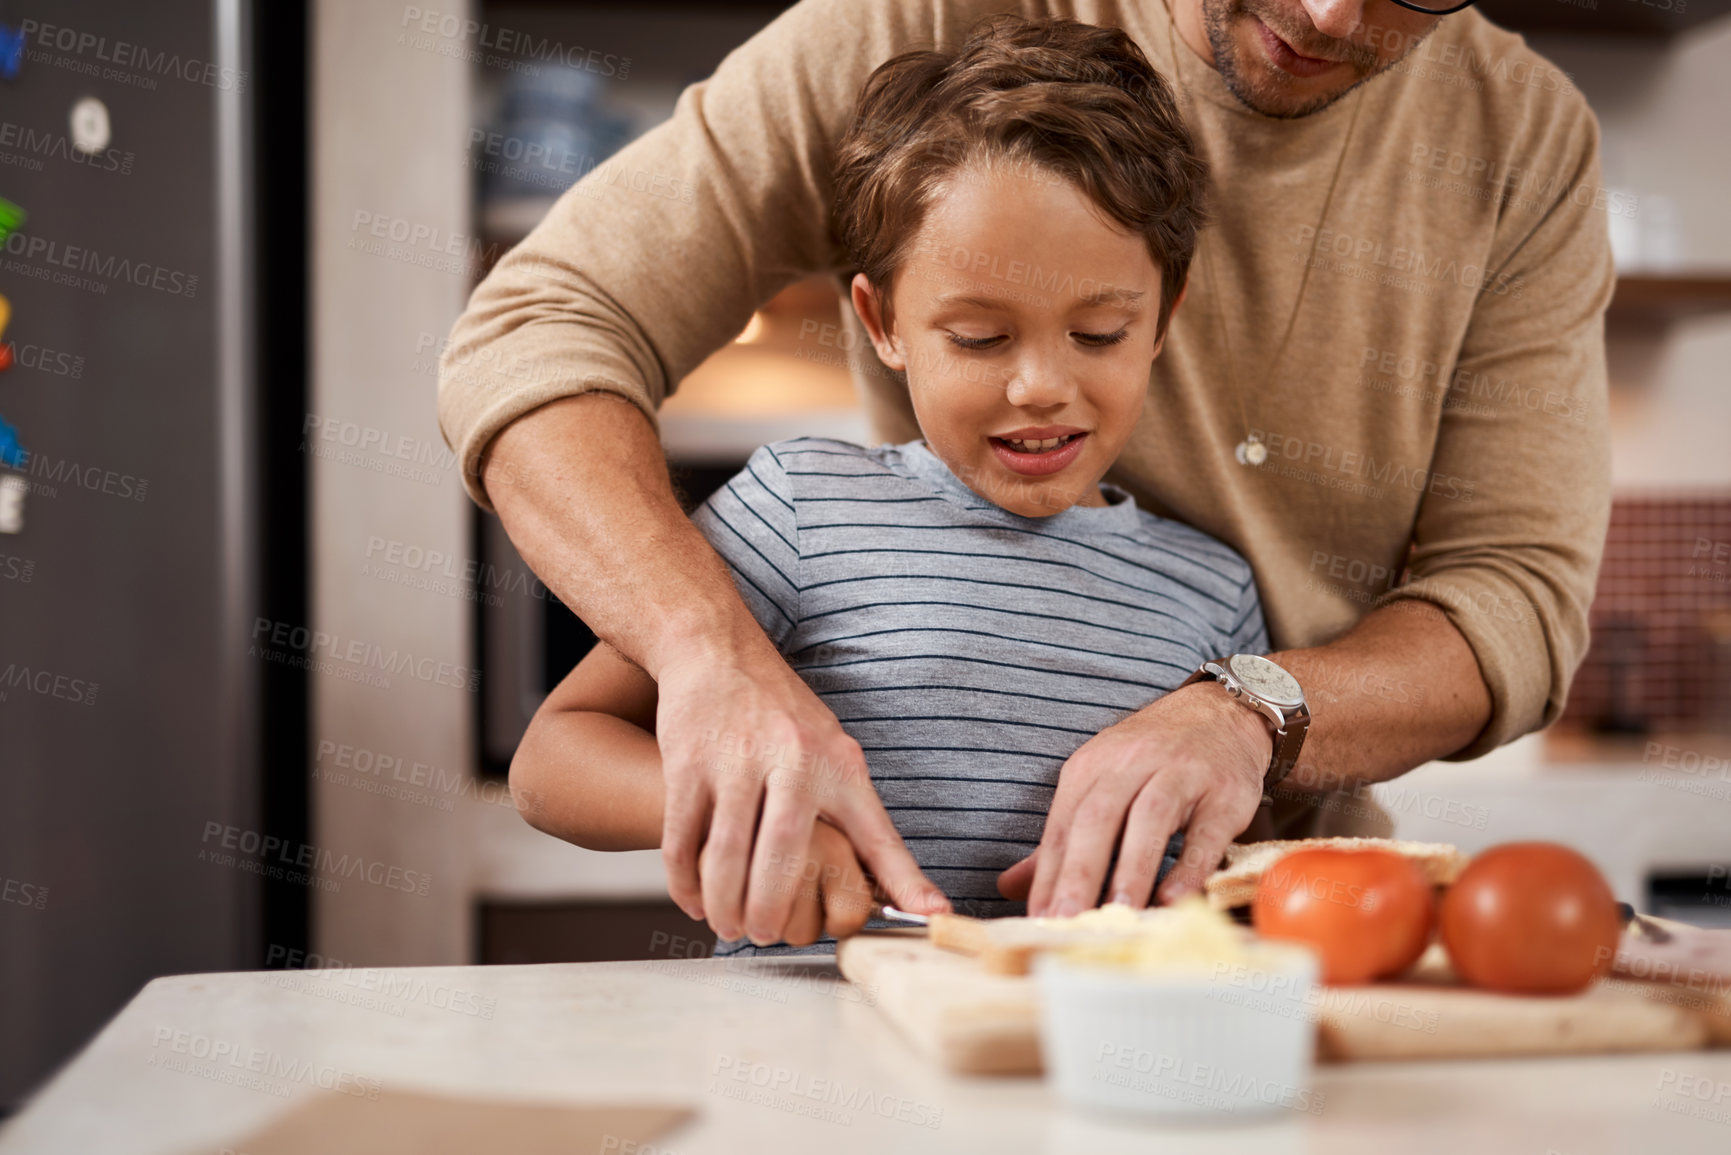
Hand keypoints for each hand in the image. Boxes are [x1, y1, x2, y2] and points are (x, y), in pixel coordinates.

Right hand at [655, 636, 948, 944]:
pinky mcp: (688, 761)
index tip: (931, 917)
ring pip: (726, 855)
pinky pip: (683, 837)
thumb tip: (884, 879)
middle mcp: (792, 761)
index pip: (877, 833)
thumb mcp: (833, 748)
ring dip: (725, 902)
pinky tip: (693, 900)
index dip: (903, 879)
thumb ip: (854, 810)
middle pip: (782, 857)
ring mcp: (736, 760)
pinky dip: (685, 880)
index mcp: (838, 764)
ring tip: (728, 926)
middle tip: (766, 935)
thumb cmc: (781, 712)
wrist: (718, 650)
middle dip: (771, 909)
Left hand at [1001, 682, 1273, 916]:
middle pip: (1098, 818)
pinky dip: (1189, 867)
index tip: (1038, 919)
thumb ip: (1061, 840)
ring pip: (1150, 819)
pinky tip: (1173, 898)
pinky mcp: (1223, 794)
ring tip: (1119, 912)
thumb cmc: (1150, 761)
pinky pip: (1205, 832)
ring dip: (1132, 868)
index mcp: (1091, 767)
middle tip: (1068, 919)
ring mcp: (1180, 775)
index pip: (1063, 825)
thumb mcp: (1098, 786)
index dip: (1048, 874)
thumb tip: (1010, 886)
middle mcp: (1131, 764)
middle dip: (1080, 872)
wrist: (1219, 715)